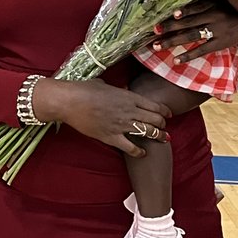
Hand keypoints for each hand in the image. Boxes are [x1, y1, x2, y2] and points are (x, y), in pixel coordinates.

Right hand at [33, 78, 170, 158]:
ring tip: (163, 139)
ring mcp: (122, 125)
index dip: (165, 111)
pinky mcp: (112, 137)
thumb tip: (121, 89)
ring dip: (158, 137)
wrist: (70, 101)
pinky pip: (131, 147)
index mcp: (129, 97)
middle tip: (164, 128)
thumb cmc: (84, 89)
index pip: (156, 106)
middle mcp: (130, 111)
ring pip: (149, 133)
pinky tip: (142, 153)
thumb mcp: (104, 85)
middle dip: (162, 125)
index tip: (167, 115)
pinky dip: (139, 152)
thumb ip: (116, 89)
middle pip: (156, 120)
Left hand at [149, 0, 237, 59]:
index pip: (194, 8)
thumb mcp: (219, 0)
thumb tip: (181, 3)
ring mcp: (217, 31)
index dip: (182, 11)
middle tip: (154, 31)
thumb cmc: (231, 9)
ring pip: (191, 36)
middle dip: (170, 27)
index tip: (169, 14)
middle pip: (188, 23)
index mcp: (212, 5)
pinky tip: (176, 60)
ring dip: (173, 41)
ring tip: (157, 46)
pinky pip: (202, 50)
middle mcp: (213, 17)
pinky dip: (188, 55)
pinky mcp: (220, 44)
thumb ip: (203, 1)